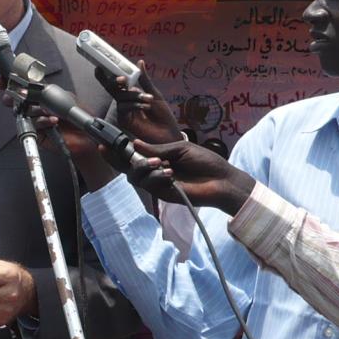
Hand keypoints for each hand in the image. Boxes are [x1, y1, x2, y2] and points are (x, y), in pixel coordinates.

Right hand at [0, 80, 118, 188]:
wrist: (85, 136)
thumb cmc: (77, 116)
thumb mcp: (64, 97)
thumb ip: (47, 90)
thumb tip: (32, 85)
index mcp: (41, 95)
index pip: (22, 87)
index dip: (9, 83)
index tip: (0, 80)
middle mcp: (35, 107)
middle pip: (16, 100)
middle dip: (13, 97)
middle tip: (15, 96)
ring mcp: (34, 120)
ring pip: (23, 112)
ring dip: (36, 110)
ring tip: (50, 111)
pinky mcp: (36, 133)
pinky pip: (33, 125)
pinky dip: (43, 121)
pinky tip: (53, 121)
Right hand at [100, 60, 182, 144]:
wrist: (168, 133)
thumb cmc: (163, 115)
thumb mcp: (155, 94)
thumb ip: (145, 80)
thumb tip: (139, 62)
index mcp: (132, 94)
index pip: (118, 83)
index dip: (110, 74)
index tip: (102, 66)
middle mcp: (125, 102)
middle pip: (113, 88)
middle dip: (115, 82)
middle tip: (122, 79)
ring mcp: (123, 111)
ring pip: (120, 98)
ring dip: (134, 96)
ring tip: (149, 100)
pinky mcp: (124, 121)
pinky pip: (123, 108)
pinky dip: (134, 105)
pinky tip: (145, 106)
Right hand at [132, 139, 255, 213]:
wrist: (221, 181)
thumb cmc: (205, 162)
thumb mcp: (181, 149)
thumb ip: (158, 148)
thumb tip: (135, 143)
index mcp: (161, 158)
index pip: (137, 156)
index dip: (126, 152)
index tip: (118, 145)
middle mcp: (156, 171)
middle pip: (131, 169)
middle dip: (134, 161)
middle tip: (149, 157)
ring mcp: (158, 184)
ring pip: (136, 178)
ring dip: (145, 168)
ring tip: (161, 164)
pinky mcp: (163, 195)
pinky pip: (148, 186)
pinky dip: (155, 177)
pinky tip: (170, 174)